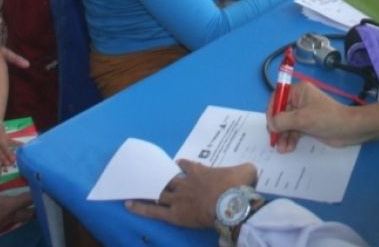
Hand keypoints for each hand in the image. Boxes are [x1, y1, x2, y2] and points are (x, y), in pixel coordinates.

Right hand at [0, 164, 33, 239]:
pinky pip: (9, 222)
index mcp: (9, 207)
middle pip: (28, 214)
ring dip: (23, 212)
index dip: (36, 192)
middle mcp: (9, 217)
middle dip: (34, 207)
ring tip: (23, 202)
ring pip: (19, 219)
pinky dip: (12, 216)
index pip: (29, 199)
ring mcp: (2, 225)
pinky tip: (5, 210)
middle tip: (36, 197)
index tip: (41, 185)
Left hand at [125, 160, 257, 228]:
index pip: (188, 165)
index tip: (179, 164)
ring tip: (136, 188)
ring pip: (159, 192)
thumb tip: (250, 170)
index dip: (183, 165)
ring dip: (148, 190)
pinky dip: (140, 207)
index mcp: (201, 171)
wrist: (230, 204)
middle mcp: (186, 183)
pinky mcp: (174, 214)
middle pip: (170, 179)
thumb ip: (246, 169)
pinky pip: (153, 210)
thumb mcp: (247, 171)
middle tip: (151, 174)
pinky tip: (128, 205)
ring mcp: (178, 198)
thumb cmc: (238, 187)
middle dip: (161, 177)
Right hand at [267, 81, 369, 152]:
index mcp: (298, 91)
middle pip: (280, 113)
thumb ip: (283, 121)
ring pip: (286, 124)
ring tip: (282, 149)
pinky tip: (288, 148)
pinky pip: (293, 131)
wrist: (348, 129)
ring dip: (283, 136)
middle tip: (275, 141)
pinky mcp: (308, 125)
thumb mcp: (302, 119)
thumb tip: (271, 125)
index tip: (270, 126)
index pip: (278, 98)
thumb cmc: (326, 118)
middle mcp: (299, 100)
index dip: (272, 111)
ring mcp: (304, 113)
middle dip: (277, 128)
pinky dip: (290, 139)